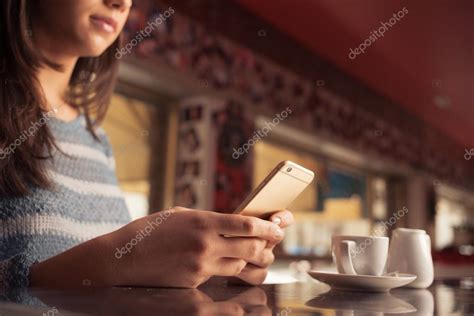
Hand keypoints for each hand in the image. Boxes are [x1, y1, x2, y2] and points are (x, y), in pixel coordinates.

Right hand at [108, 207, 283, 287]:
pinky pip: (222, 277)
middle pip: (251, 247)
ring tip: (260, 256)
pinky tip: (234, 266)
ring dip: (255, 262)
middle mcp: (205, 244)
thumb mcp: (179, 215)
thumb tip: (231, 223)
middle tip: (274, 243)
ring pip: (241, 266)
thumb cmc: (150, 232)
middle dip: (269, 246)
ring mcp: (200, 266)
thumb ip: (206, 218)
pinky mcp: (194, 283)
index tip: (279, 227)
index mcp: (202, 221)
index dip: (269, 227)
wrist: (123, 259)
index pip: (247, 225)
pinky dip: (232, 271)